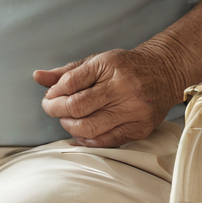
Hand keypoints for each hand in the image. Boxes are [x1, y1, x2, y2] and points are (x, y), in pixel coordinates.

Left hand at [33, 49, 180, 147]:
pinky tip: (81, 134)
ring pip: (90, 128)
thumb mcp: (96, 61)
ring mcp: (133, 109)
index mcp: (109, 65)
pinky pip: (108, 140)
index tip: (50, 96)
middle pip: (77, 107)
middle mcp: (122, 87)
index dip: (53, 93)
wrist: (164, 71)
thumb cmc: (124, 67)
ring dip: (70, 127)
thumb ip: (66, 72)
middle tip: (52, 109)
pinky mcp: (140, 127)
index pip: (70, 83)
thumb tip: (37, 77)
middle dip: (56, 110)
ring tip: (67, 120)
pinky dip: (88, 140)